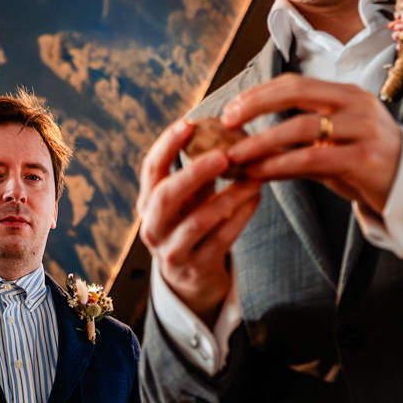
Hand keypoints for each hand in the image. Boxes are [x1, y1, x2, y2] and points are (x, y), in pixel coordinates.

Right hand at [137, 119, 264, 320]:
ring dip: (228, 197)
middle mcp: (153, 227)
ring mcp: (172, 251)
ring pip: (198, 221)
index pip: (150, 169)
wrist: (191, 279)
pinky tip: (255, 199)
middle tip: (223, 155)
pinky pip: (221, 239)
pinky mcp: (196, 268)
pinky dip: (240, 217)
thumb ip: (198, 173)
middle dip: (194, 173)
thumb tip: (225, 131)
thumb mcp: (187, 200)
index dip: (166, 145)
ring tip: (253, 178)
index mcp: (147, 202)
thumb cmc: (191, 225)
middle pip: (166, 195)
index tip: (187, 123)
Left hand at [219, 75, 402, 213]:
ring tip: (235, 157)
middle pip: (297, 92)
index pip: (296, 83)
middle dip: (256, 105)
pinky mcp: (365, 159)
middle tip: (226, 124)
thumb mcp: (331, 144)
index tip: (230, 110)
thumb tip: (245, 141)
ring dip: (262, 142)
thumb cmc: (363, 163)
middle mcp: (356, 104)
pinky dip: (280, 165)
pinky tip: (260, 173)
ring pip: (301, 128)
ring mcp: (363, 129)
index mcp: (346, 93)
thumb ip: (296, 139)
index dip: (259, 94)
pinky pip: (313, 158)